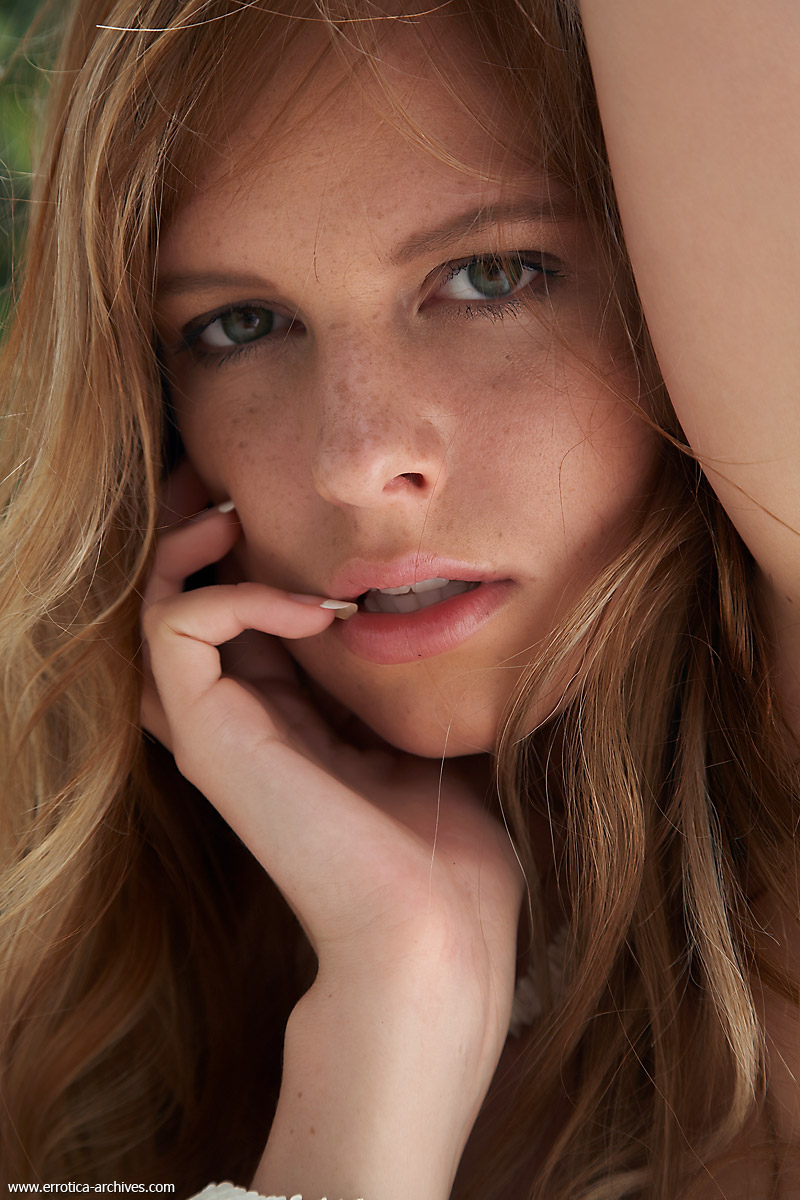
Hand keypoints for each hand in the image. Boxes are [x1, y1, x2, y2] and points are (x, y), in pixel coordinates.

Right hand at [140, 466, 524, 1188]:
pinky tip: (308, 608)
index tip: (278, 508)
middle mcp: (234, 723)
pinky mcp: (210, 736)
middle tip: (231, 483)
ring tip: (238, 517)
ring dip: (191, 547)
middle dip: (196, 533)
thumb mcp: (419, 733)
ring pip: (157, 609)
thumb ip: (394, 679)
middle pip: (177, 605)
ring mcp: (215, 731)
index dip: (243, 557)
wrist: (432, 927)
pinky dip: (231, 594)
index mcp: (280, 723)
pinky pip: (179, 629)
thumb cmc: (442, 845)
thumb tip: (421, 613)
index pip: (232, 622)